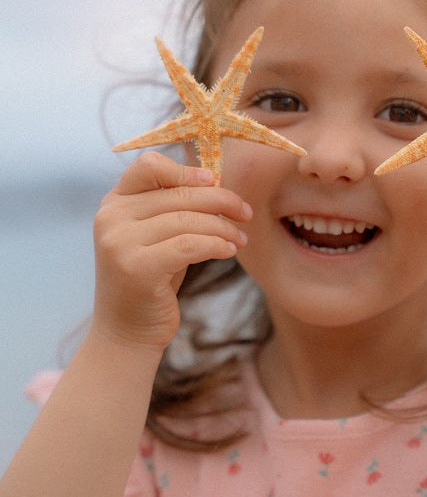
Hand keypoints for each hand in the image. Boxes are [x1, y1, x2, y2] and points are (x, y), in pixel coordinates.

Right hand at [91, 152, 251, 351]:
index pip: (149, 166)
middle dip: (221, 201)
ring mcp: (120, 243)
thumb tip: (218, 184)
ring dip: (224, 227)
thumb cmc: (151, 279)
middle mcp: (111, 218)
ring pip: (188, 220)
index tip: (214, 181)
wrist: (127, 331)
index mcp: (114, 203)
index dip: (186, 171)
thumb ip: (173, 209)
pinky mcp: (137, 268)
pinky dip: (217, 244)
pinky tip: (229, 250)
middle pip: (178, 194)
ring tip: (240, 238)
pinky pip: (190, 245)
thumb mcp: (156, 236)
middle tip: (245, 213)